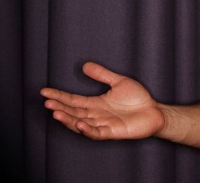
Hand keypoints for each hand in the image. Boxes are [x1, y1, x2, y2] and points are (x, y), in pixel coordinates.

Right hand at [40, 61, 164, 139]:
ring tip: (56, 113)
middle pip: (73, 112)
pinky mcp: (112, 132)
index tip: (44, 92)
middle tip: (47, 102)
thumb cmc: (138, 98)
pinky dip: (87, 130)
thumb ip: (102, 75)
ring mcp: (103, 124)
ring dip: (68, 119)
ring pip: (80, 123)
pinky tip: (79, 124)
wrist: (155, 111)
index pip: (73, 100)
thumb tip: (84, 65)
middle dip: (60, 108)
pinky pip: (97, 133)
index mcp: (95, 103)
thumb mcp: (119, 82)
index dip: (59, 96)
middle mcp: (96, 115)